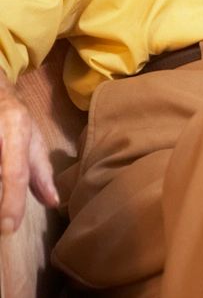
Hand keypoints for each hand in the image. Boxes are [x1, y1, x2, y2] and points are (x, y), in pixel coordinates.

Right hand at [0, 79, 58, 233]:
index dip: (12, 202)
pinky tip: (1, 191)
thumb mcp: (31, 139)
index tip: (8, 228)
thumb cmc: (13, 117)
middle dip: (0, 201)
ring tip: (4, 208)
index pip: (15, 173)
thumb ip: (41, 171)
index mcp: (16, 131)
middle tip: (3, 220)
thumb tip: (53, 202)